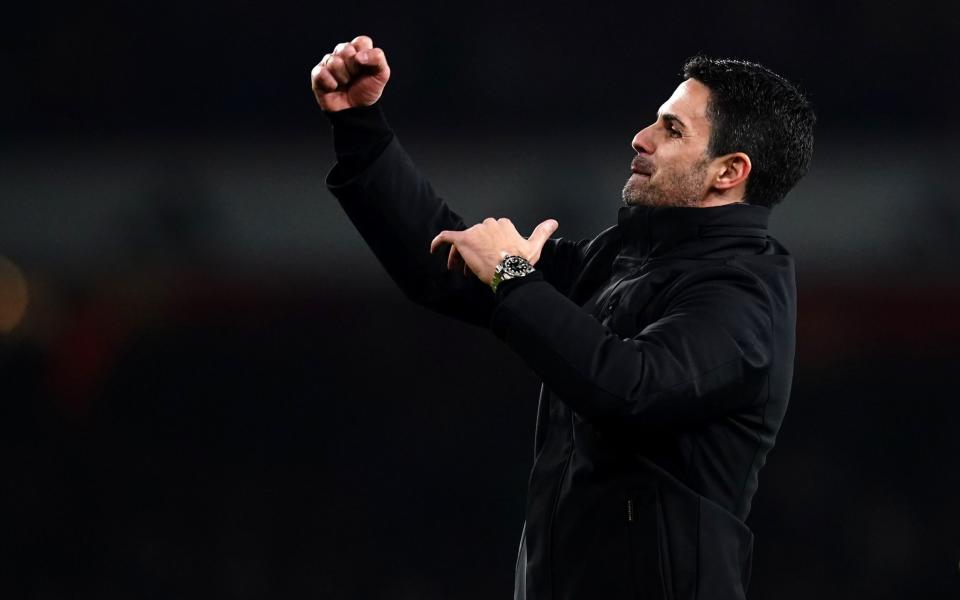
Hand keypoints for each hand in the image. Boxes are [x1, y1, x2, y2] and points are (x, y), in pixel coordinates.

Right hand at [310, 35, 390, 111]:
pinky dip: (330, 83)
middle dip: (353, 68)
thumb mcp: (381, 75)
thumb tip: (358, 56)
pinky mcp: (318, 73)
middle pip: (346, 49)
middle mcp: (342, 53)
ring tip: (345, 83)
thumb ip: (378, 58)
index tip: (366, 68)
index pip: (361, 41)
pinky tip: (334, 87)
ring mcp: (329, 62)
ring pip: (334, 62)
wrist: (357, 111)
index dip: (365, 56)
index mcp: (358, 50)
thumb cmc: (368, 90)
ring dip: (343, 77)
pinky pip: (321, 72)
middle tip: (355, 78)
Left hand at [429, 218, 558, 284]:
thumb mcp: (534, 246)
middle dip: (473, 252)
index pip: (490, 233)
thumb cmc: (521, 262)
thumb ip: (542, 232)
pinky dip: (438, 242)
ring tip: (460, 270)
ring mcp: (475, 231)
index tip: (487, 260)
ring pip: (463, 242)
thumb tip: (554, 222)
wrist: (509, 272)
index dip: (487, 246)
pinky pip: (446, 237)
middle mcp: (488, 224)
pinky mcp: (462, 240)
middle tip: (472, 268)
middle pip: (475, 237)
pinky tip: (433, 249)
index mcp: (502, 224)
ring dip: (460, 255)